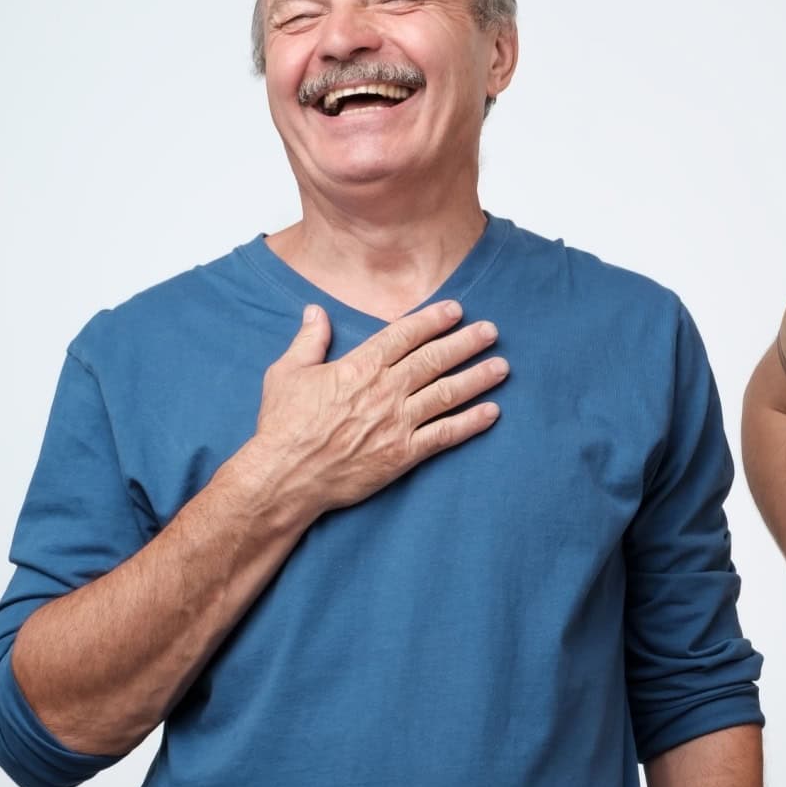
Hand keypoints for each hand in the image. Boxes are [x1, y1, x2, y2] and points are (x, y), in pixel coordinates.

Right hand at [245, 301, 507, 517]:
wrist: (286, 476)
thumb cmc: (283, 425)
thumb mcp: (287, 373)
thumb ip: (309, 340)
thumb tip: (315, 312)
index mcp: (360, 366)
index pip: (405, 335)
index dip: (433, 320)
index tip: (456, 310)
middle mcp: (385, 390)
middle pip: (435, 359)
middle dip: (466, 343)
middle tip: (492, 331)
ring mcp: (397, 423)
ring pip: (447, 394)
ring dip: (478, 378)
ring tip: (502, 366)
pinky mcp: (403, 454)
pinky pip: (445, 435)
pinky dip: (471, 423)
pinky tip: (492, 412)